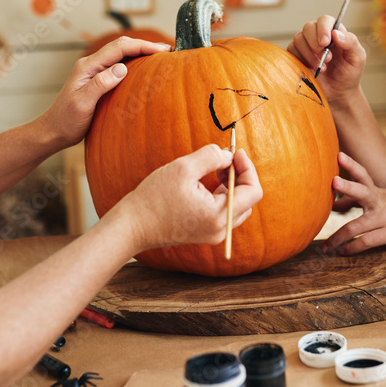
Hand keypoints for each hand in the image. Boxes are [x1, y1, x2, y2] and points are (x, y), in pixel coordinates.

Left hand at [35, 36, 170, 148]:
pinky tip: (144, 69)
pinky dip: (134, 62)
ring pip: (120, 54)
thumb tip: (122, 68)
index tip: (162, 51)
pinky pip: (118, 64)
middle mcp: (91, 64)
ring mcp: (94, 71)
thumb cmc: (66, 121)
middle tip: (167, 51)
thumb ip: (100, 84)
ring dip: (140, 52)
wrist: (53, 131)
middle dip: (144, 45)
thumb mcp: (83, 104)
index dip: (142, 46)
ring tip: (160, 56)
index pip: (119, 48)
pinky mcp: (97, 79)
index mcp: (88, 66)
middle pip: (121, 46)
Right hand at [114, 144, 263, 252]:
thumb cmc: (154, 197)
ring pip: (237, 205)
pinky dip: (223, 195)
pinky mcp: (205, 233)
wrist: (132, 226)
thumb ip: (211, 156)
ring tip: (215, 168)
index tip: (235, 152)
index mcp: (218, 216)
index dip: (248, 168)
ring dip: (232, 184)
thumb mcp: (183, 168)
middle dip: (240, 175)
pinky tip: (208, 182)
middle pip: (248, 199)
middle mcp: (221, 229)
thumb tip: (229, 155)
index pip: (253, 191)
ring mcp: (213, 234)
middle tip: (224, 158)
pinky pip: (225, 212)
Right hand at [287, 15, 365, 101]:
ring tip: (322, 69)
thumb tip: (336, 33)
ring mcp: (306, 45)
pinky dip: (300, 60)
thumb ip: (351, 42)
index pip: (324, 20)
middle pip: (308, 27)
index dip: (323, 29)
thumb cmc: (349, 73)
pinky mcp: (297, 56)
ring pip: (298, 39)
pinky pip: (291, 51)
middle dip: (315, 44)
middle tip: (327, 60)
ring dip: (309, 55)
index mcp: (334, 32)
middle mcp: (318, 36)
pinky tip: (311, 69)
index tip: (326, 43)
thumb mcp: (357, 57)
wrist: (339, 92)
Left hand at [322, 152, 385, 255]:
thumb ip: (363, 199)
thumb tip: (336, 204)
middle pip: (361, 190)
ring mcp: (385, 218)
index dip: (351, 164)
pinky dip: (353, 248)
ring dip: (337, 237)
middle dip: (346, 186)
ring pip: (357, 226)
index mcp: (378, 192)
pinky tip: (343, 252)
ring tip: (324, 247)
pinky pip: (368, 241)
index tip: (337, 154)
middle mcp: (380, 202)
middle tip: (332, 180)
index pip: (363, 174)